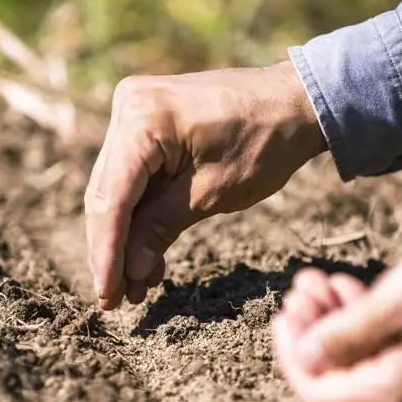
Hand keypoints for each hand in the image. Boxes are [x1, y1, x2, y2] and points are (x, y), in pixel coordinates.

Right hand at [85, 61, 325, 309]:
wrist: (294, 102)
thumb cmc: (264, 142)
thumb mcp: (212, 193)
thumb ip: (161, 228)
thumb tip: (129, 271)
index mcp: (142, 119)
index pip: (111, 198)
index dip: (107, 252)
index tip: (107, 295)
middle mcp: (128, 107)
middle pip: (106, 195)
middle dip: (112, 250)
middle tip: (116, 300)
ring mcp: (134, 112)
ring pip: (115, 190)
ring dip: (125, 238)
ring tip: (137, 288)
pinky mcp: (145, 122)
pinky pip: (133, 177)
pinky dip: (140, 215)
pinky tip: (147, 257)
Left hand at [273, 230, 401, 401]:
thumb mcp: (391, 306)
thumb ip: (340, 337)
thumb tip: (304, 357)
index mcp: (391, 398)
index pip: (315, 394)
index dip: (289, 354)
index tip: (280, 315)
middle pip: (338, 374)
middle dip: (312, 328)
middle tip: (301, 285)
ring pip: (362, 358)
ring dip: (336, 319)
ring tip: (319, 278)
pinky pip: (389, 352)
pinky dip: (366, 321)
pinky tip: (350, 286)